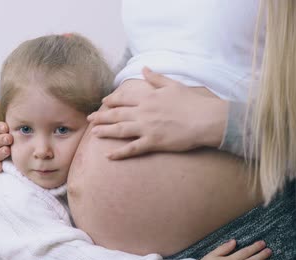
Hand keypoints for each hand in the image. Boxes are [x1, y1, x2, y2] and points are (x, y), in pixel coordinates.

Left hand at [87, 67, 228, 159]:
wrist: (206, 119)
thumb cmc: (192, 102)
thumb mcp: (173, 85)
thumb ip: (156, 78)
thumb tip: (144, 69)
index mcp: (148, 97)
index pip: (124, 98)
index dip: (112, 100)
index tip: (103, 102)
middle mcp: (144, 112)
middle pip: (117, 114)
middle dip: (101, 116)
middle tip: (89, 118)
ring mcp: (147, 128)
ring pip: (120, 130)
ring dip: (105, 131)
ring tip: (94, 133)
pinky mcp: (153, 142)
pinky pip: (132, 149)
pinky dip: (119, 153)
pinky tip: (108, 155)